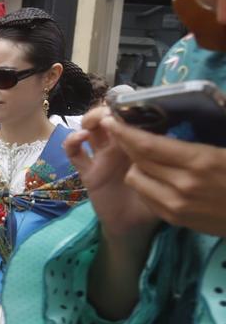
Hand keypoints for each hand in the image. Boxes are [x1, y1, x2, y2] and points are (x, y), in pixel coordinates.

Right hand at [66, 107, 160, 320]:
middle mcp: (119, 147)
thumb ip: (163, 159)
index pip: (130, 118)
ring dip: (89, 120)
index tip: (129, 106)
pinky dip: (72, 142)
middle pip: (107, 118)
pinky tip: (80, 138)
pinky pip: (75, 154)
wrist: (134, 226)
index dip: (127, 108)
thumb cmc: (154, 200)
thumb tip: (167, 138)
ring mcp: (101, 158)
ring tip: (93, 124)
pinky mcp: (87, 171)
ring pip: (89, 129)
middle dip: (106, 110)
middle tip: (109, 114)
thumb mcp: (165, 176)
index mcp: (138, 145)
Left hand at [101, 115, 225, 238]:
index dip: (125, 132)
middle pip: (138, 161)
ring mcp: (177, 205)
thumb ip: (211, 127)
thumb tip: (205, 103)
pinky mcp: (176, 219)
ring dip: (136, 165)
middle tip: (122, 130)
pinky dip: (145, 183)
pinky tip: (156, 175)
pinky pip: (146, 197)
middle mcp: (183, 185)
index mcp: (201, 161)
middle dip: (126, 144)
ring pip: (136, 180)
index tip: (112, 120)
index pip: (148, 145)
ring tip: (147, 155)